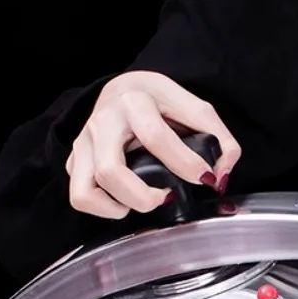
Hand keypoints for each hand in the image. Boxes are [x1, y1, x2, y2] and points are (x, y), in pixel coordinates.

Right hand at [66, 71, 240, 218]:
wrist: (126, 90)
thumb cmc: (162, 104)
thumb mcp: (196, 110)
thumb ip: (221, 141)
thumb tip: (221, 176)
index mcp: (135, 100)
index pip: (155, 137)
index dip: (184, 164)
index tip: (205, 178)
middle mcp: (104, 120)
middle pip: (111, 171)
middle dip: (144, 197)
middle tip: (166, 197)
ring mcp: (86, 141)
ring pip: (87, 189)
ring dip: (121, 205)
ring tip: (145, 201)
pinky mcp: (76, 159)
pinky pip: (80, 196)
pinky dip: (103, 209)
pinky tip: (125, 202)